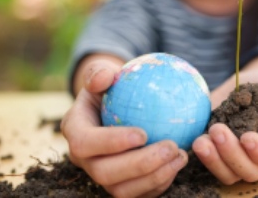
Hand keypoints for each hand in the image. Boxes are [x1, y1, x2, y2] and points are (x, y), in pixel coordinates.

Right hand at [61, 62, 187, 197]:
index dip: (111, 143)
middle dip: (140, 165)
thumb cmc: (113, 87)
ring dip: (155, 177)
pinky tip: (179, 164)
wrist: (118, 107)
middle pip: (105, 174)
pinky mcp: (123, 186)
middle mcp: (86, 160)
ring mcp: (103, 177)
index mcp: (76, 132)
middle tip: (171, 147)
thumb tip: (105, 76)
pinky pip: (140, 194)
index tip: (143, 133)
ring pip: (123, 190)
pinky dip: (160, 184)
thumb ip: (100, 72)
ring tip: (181, 156)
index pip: (85, 143)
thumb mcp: (104, 73)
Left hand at [191, 68, 257, 183]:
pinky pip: (214, 166)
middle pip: (251, 171)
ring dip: (215, 159)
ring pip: (230, 174)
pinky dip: (205, 158)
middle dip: (233, 154)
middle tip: (218, 129)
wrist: (248, 81)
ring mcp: (241, 159)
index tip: (247, 136)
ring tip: (202, 140)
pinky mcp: (221, 155)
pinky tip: (197, 140)